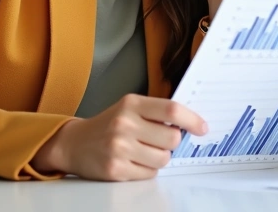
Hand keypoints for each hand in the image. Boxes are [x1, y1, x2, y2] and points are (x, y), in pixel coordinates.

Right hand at [31, 94, 206, 180]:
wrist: (74, 143)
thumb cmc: (108, 124)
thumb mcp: (129, 108)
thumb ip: (156, 112)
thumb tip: (190, 123)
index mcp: (132, 104)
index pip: (171, 109)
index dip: (192, 120)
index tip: (202, 128)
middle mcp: (125, 124)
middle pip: (172, 139)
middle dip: (171, 142)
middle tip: (159, 140)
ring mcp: (119, 148)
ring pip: (163, 159)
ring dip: (160, 157)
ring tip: (144, 151)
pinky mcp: (115, 169)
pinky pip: (149, 173)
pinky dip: (147, 169)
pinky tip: (133, 161)